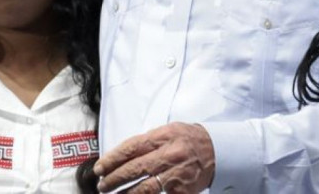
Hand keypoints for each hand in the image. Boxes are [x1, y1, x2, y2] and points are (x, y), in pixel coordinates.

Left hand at [94, 122, 214, 193]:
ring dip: (125, 193)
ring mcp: (175, 174)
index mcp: (162, 136)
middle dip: (113, 178)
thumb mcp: (169, 131)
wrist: (218, 151)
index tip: (99, 167)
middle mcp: (168, 154)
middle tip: (101, 185)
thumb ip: (148, 141)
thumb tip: (123, 154)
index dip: (112, 159)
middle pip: (134, 169)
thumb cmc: (189, 139)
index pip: (130, 148)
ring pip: (144, 187)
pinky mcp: (182, 190)